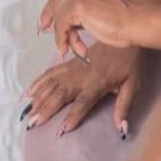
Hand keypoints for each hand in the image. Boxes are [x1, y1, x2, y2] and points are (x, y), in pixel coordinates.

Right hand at [20, 42, 141, 136]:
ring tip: (28, 111)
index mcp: (98, 82)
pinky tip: (28, 92)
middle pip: (61, 93)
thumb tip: (121, 128)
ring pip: (52, 83)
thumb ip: (125, 105)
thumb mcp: (133, 83)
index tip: (62, 129)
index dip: (73, 115)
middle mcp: (82, 75)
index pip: (83, 101)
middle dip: (47, 108)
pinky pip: (51, 72)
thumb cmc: (129, 62)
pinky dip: (38, 82)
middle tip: (33, 122)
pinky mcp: (70, 62)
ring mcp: (74, 67)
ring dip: (39, 97)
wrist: (124, 32)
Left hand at [37, 0, 137, 56]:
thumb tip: (56, 22)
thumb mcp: (96, 7)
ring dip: (63, 35)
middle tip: (44, 32)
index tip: (45, 21)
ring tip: (70, 47)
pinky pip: (61, 26)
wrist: (134, 22)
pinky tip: (71, 48)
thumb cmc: (121, 19)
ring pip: (58, 17)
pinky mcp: (77, 6)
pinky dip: (63, 39)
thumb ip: (78, 10)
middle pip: (56, 2)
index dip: (51, 8)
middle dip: (51, 20)